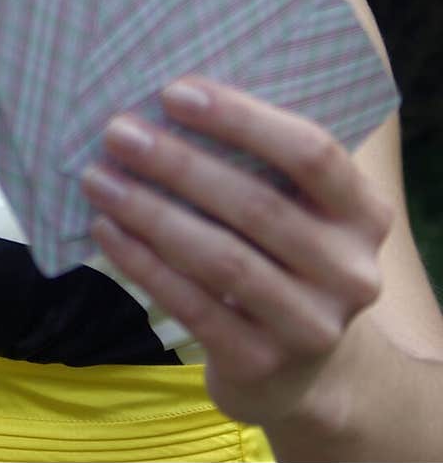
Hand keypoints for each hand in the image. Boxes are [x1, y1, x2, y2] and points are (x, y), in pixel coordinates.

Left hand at [80, 76, 394, 426]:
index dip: (241, 118)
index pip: (311, 152)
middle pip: (256, 204)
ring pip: (221, 258)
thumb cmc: (282, 255)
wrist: (302, 370)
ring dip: (150, 213)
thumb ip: (259, 162)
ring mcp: (312, 325)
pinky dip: (143, 263)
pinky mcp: (264, 364)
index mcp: (365, 212)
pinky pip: (193, 306)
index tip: (173, 93)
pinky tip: (107, 230)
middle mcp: (351, 271)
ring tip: (99, 179)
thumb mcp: (296, 208)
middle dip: (178, 163)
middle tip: (118, 132)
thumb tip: (167, 100)